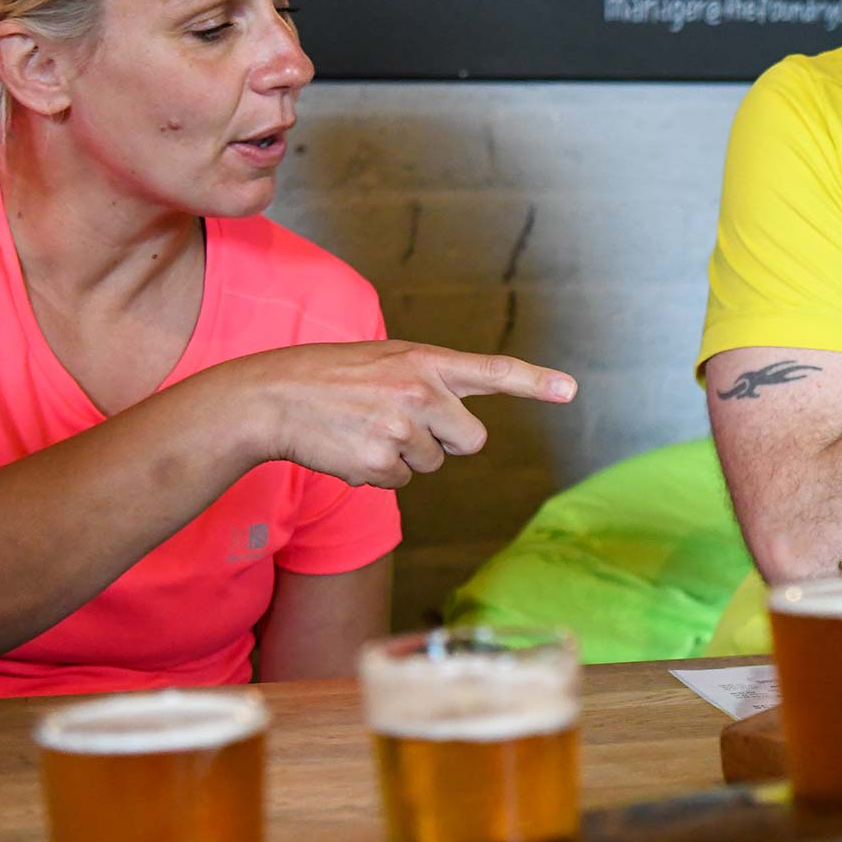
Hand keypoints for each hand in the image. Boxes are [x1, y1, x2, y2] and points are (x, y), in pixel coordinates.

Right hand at [228, 341, 576, 487]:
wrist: (271, 397)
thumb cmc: (332, 377)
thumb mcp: (386, 360)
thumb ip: (430, 382)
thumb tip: (463, 431)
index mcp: (425, 361)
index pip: (492, 371)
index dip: (535, 381)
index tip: (570, 389)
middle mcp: (420, 392)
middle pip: (471, 440)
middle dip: (446, 441)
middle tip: (402, 423)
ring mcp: (401, 429)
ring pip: (433, 464)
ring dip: (404, 455)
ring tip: (364, 428)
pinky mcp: (380, 463)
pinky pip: (401, 481)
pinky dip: (378, 472)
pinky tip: (351, 446)